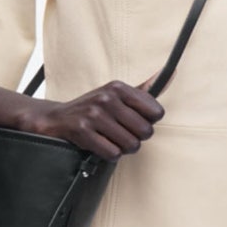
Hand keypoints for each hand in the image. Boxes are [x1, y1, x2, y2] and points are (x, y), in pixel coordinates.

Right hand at [18, 70, 169, 161]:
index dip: (148, 122)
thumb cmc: (94, 109)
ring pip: (131, 145)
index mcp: (119, 87)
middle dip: (136, 139)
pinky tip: (101, 145)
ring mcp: (94, 114)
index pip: (156, 112)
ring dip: (123, 148)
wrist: (55, 118)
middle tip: (122, 134)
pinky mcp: (82, 131)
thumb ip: (144, 90)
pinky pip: (113, 153)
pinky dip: (109, 155)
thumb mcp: (117, 94)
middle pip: (145, 132)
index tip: (135, 121)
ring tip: (111, 140)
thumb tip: (171, 72)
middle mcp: (107, 98)